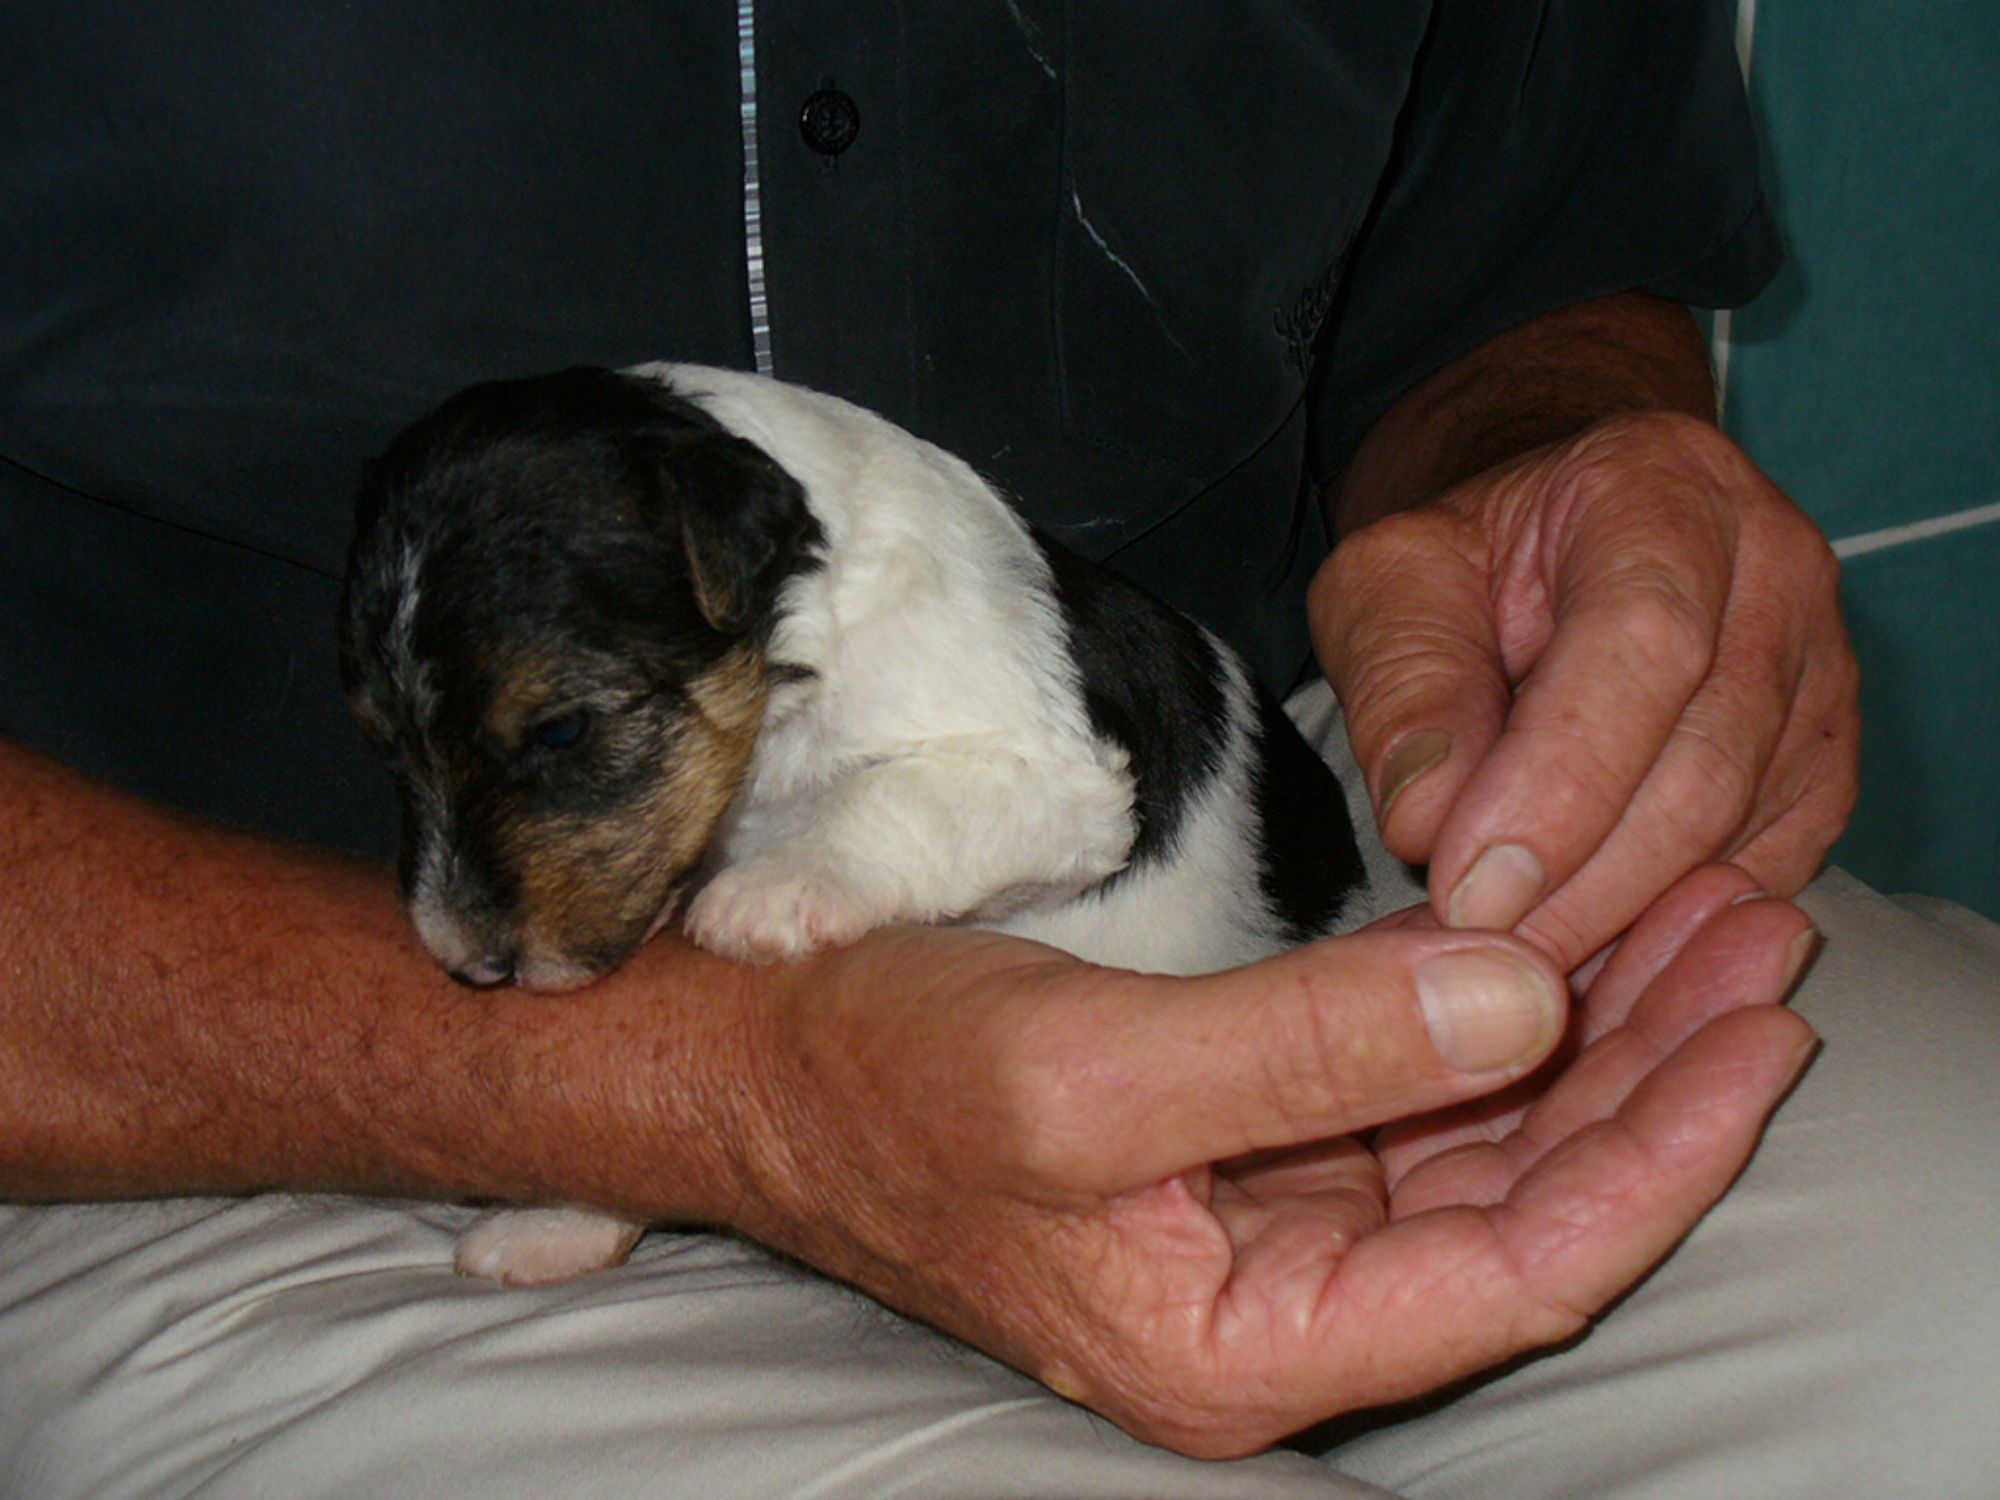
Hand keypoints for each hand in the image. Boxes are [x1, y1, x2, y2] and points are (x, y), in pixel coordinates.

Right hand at [706, 868, 1813, 1457]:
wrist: (754, 1052)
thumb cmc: (881, 1078)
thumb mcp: (1085, 1072)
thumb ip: (1306, 1048)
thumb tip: (1521, 994)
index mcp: (1244, 1345)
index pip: (1520, 1266)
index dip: (1659, 1147)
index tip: (1757, 1023)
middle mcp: (1273, 1308)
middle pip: (1520, 1205)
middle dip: (1650, 1073)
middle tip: (1762, 933)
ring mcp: (1260, 1227)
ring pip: (1474, 1146)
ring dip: (1587, 1039)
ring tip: (1701, 924)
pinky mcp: (1241, 1145)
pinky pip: (1404, 1101)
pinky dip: (1487, 1022)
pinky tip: (1553, 948)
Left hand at [1312, 410, 1858, 969]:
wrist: (1548, 552)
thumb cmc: (1462, 568)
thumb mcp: (1387, 587)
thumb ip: (1403, 683)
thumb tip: (1431, 819)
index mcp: (1663, 491)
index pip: (1643, 645)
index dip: (1560, 782)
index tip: (1470, 886)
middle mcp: (1774, 572)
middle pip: (1703, 763)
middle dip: (1579, 882)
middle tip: (1470, 949)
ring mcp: (1818, 674)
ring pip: (1737, 833)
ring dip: (1615, 917)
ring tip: (1506, 957)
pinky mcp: (1822, 766)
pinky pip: (1762, 873)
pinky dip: (1666, 927)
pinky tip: (1578, 946)